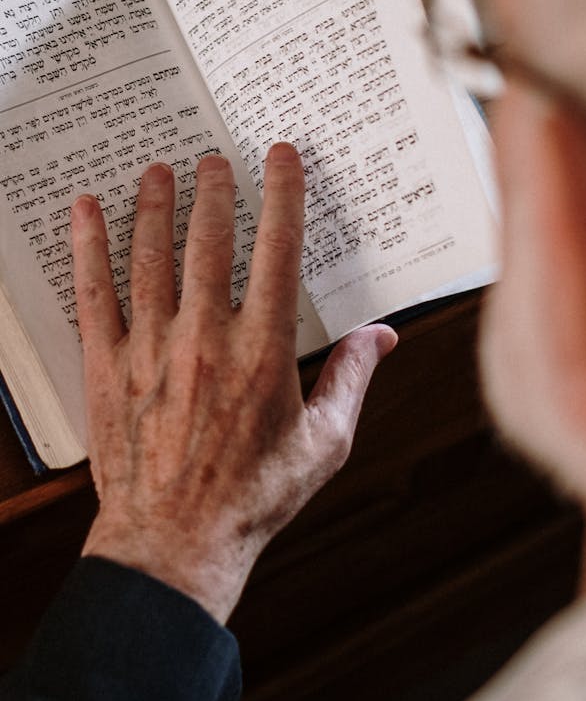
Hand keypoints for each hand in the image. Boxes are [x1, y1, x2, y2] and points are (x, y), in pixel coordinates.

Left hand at [70, 146, 396, 622]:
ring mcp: (152, 349)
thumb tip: (384, 337)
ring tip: (158, 171)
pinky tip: (86, 211)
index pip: (278, 253)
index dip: (283, 196)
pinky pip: (94, 294)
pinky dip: (89, 247)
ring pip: (151, 257)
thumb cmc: (254, 498)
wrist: (176, 542)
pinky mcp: (109, 367)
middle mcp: (206, 338)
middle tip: (213, 159)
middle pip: (210, 242)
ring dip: (155, 206)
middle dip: (214, 191)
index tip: (281, 158)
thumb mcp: (324, 444)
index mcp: (263, 352)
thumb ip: (352, 380)